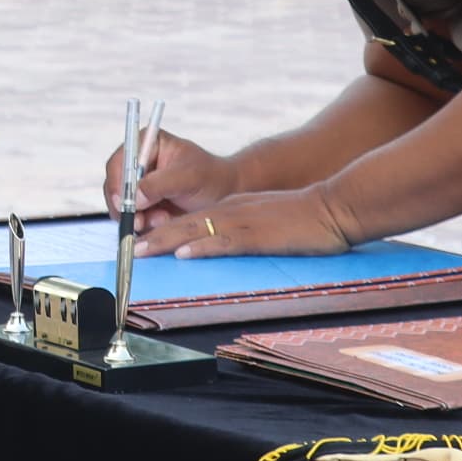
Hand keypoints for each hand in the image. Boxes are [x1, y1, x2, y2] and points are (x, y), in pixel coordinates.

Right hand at [111, 129, 230, 226]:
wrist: (224, 195)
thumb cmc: (210, 178)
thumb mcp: (189, 177)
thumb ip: (160, 184)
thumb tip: (134, 198)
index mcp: (146, 143)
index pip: (120, 162)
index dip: (117, 183)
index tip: (124, 203)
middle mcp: (138, 163)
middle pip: (115, 186)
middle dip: (126, 206)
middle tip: (139, 222)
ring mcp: (139, 185)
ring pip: (122, 206)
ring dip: (138, 218)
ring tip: (163, 220)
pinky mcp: (143, 204)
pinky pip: (132, 218)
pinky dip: (144, 225)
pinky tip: (164, 222)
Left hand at [138, 187, 358, 258]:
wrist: (334, 207)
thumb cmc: (305, 218)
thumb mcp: (266, 219)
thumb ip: (244, 229)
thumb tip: (222, 246)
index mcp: (233, 207)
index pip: (190, 217)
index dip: (163, 229)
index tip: (141, 240)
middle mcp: (231, 211)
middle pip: (184, 222)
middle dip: (153, 235)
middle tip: (127, 247)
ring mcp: (243, 222)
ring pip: (195, 229)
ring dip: (165, 241)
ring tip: (140, 250)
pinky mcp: (258, 235)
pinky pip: (223, 241)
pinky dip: (201, 246)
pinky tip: (184, 253)